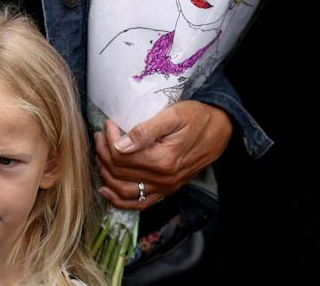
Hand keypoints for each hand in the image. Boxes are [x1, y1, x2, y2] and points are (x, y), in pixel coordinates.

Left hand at [94, 101, 231, 209]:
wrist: (219, 129)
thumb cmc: (196, 117)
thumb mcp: (173, 115)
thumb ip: (146, 130)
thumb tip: (119, 145)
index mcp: (163, 160)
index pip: (122, 156)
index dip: (109, 140)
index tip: (108, 124)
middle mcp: (163, 179)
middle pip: (120, 172)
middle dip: (103, 153)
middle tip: (100, 136)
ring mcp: (165, 188)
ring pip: (124, 190)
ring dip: (106, 174)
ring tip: (100, 154)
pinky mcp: (166, 191)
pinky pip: (139, 203)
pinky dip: (119, 200)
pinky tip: (106, 189)